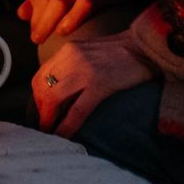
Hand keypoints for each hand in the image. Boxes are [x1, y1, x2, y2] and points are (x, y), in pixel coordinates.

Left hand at [33, 34, 154, 138]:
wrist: (147, 47)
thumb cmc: (121, 53)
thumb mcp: (89, 52)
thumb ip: (71, 66)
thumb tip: (57, 92)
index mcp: (68, 50)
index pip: (40, 76)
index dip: (36, 98)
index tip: (41, 112)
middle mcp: (72, 57)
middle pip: (42, 88)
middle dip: (40, 111)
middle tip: (45, 126)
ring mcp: (85, 70)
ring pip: (54, 98)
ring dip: (49, 120)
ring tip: (51, 133)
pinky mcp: (101, 84)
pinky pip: (77, 110)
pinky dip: (67, 126)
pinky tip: (64, 136)